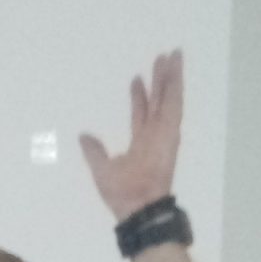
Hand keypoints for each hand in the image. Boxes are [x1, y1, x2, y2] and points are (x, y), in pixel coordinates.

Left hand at [78, 50, 185, 222]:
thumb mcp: (100, 169)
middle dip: (160, 79)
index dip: (139, 95)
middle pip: (159, 99)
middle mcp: (155, 134)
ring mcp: (165, 132)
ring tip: (174, 54)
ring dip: (172, 76)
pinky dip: (176, 87)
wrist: (137, 207)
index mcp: (141, 142)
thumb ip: (94, 151)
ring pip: (170, 97)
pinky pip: (175, 105)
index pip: (141, 113)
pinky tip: (177, 70)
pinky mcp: (171, 132)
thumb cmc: (121, 194)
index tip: (136, 78)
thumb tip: (83, 136)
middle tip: (162, 57)